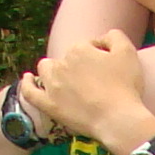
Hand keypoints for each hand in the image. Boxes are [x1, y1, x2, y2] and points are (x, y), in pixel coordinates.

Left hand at [30, 33, 153, 149]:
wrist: (117, 118)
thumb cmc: (125, 86)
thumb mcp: (128, 52)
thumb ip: (114, 36)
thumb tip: (102, 38)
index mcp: (79, 49)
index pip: (86, 46)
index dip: (98, 55)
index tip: (108, 68)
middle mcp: (61, 64)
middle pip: (66, 58)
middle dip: (77, 65)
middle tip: (92, 80)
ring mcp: (52, 85)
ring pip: (46, 69)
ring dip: (53, 70)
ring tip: (64, 79)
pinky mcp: (48, 104)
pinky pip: (29, 91)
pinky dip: (26, 84)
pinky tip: (27, 79)